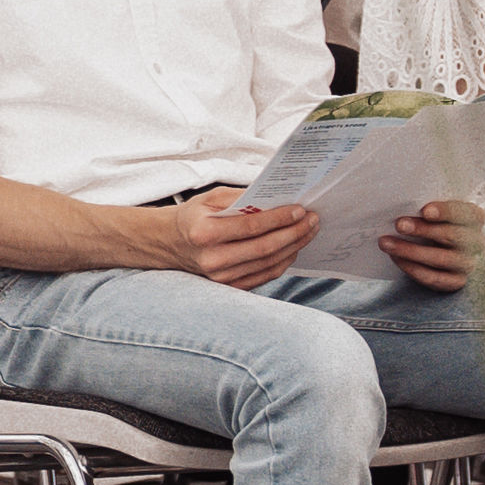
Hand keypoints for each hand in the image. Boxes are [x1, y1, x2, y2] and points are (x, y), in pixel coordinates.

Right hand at [168, 188, 313, 287]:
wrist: (171, 243)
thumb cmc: (193, 217)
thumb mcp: (209, 198)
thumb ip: (240, 197)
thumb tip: (275, 198)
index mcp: (204, 233)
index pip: (251, 226)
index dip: (279, 218)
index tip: (300, 209)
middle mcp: (213, 259)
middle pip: (265, 247)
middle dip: (295, 232)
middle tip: (313, 219)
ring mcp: (222, 277)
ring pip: (269, 263)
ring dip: (295, 246)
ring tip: (309, 231)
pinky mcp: (231, 286)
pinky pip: (266, 275)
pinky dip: (284, 261)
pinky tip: (294, 246)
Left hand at [386, 193, 476, 293]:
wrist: (434, 253)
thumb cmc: (432, 224)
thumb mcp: (433, 214)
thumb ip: (424, 209)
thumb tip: (396, 205)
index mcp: (473, 218)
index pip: (466, 212)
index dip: (446, 211)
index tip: (425, 211)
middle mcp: (475, 241)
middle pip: (452, 235)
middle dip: (423, 230)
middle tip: (399, 225)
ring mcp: (467, 263)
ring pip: (442, 258)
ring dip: (411, 251)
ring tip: (386, 243)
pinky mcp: (456, 281)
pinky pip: (434, 277)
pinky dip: (412, 268)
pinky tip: (395, 258)